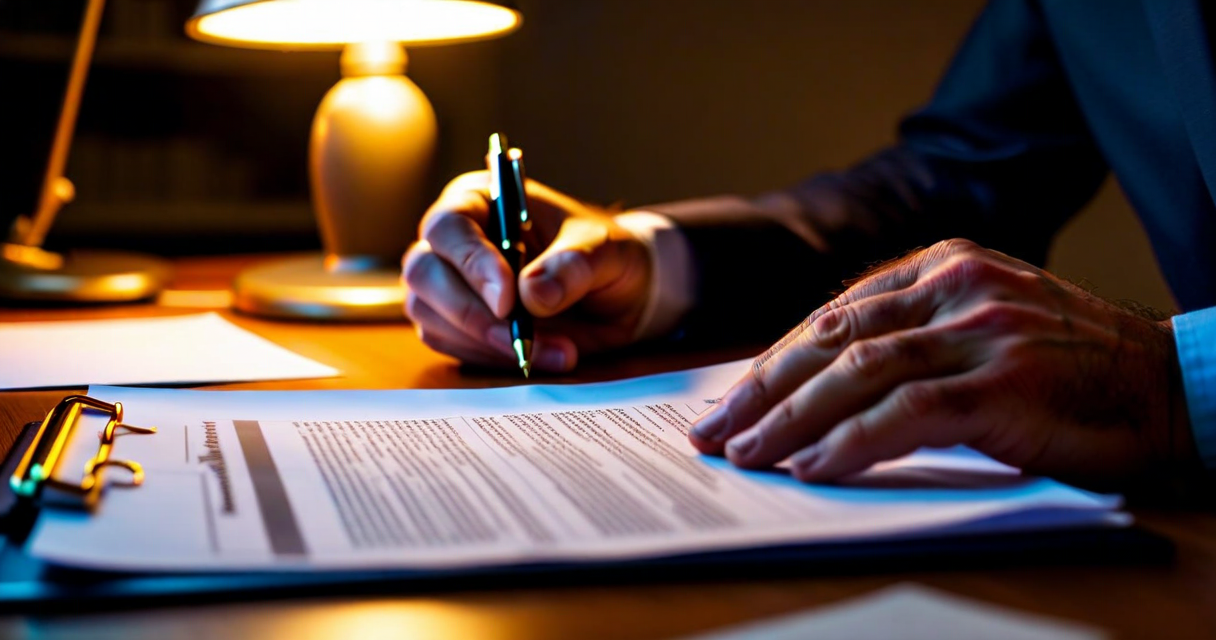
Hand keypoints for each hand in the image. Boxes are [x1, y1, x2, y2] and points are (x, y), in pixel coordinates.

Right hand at [403, 172, 651, 372]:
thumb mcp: (606, 251)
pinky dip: (493, 359)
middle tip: (521, 337)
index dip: (472, 263)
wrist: (617, 296)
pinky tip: (540, 357)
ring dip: (488, 342)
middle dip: (470, 311)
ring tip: (556, 350)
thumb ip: (573, 265)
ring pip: (431, 315)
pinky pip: (451, 345)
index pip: (450, 226)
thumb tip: (531, 293)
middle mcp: (453, 240)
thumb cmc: (605, 255)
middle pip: (424, 273)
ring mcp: (447, 284)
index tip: (508, 300)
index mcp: (480, 200)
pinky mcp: (454, 324)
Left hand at [689, 238, 1194, 486]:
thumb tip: (822, 385)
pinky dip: (850, 442)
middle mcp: (958, 286)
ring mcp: (981, 332)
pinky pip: (904, 414)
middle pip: (832, 336)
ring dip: (790, 418)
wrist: (1173, 388)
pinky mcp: (1004, 385)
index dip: (777, 358)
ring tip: (747, 454)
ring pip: (855, 370)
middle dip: (763, 388)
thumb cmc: (1073, 369)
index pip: (836, 312)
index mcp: (946, 264)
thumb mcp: (987, 326)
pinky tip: (811, 467)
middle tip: (716, 430)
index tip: (734, 396)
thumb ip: (916, 336)